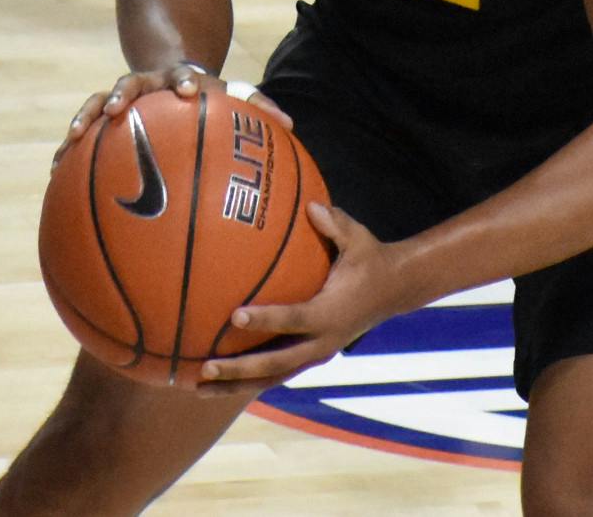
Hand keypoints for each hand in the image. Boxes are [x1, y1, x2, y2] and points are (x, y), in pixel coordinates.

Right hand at [53, 61, 290, 168]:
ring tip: (73, 138)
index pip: (182, 76)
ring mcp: (121, 98)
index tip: (188, 91)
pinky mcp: (103, 115)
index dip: (184, 82)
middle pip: (129, 84)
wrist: (172, 81)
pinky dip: (68, 147)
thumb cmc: (207, 100)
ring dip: (85, 118)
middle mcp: (147, 85)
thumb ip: (257, 109)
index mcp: (179, 81)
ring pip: (97, 102)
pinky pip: (83, 130)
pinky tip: (54, 169)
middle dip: (121, 95)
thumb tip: (291, 125)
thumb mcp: (230, 100)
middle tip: (116, 109)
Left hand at [193, 202, 400, 394]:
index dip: (266, 320)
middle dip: (241, 368)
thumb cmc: (368, 260)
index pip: (294, 319)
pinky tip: (215, 378)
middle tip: (206, 367)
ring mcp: (315, 354)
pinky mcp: (309, 356)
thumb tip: (311, 205)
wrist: (393, 290)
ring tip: (199, 386)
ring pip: (272, 377)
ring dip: (237, 383)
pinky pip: (275, 372)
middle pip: (276, 363)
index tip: (235, 318)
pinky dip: (247, 378)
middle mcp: (322, 342)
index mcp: (331, 313)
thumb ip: (335, 223)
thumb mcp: (359, 238)